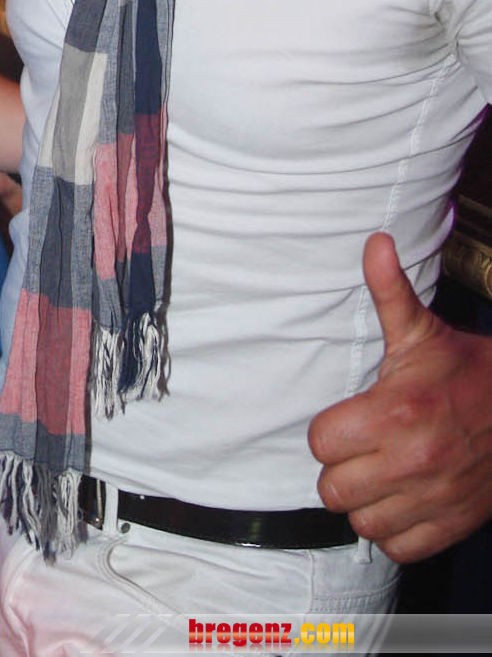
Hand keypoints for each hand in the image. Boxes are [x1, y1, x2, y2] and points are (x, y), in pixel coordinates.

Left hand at [308, 231, 491, 562]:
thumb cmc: (466, 372)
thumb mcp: (423, 332)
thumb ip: (389, 291)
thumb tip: (375, 242)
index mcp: (396, 413)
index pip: (321, 442)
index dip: (329, 430)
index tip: (349, 419)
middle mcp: (412, 461)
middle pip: (332, 488)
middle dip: (341, 467)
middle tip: (362, 447)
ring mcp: (433, 500)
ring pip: (361, 521)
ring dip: (365, 500)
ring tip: (380, 472)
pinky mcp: (450, 526)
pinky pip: (397, 546)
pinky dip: (394, 529)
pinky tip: (402, 499)